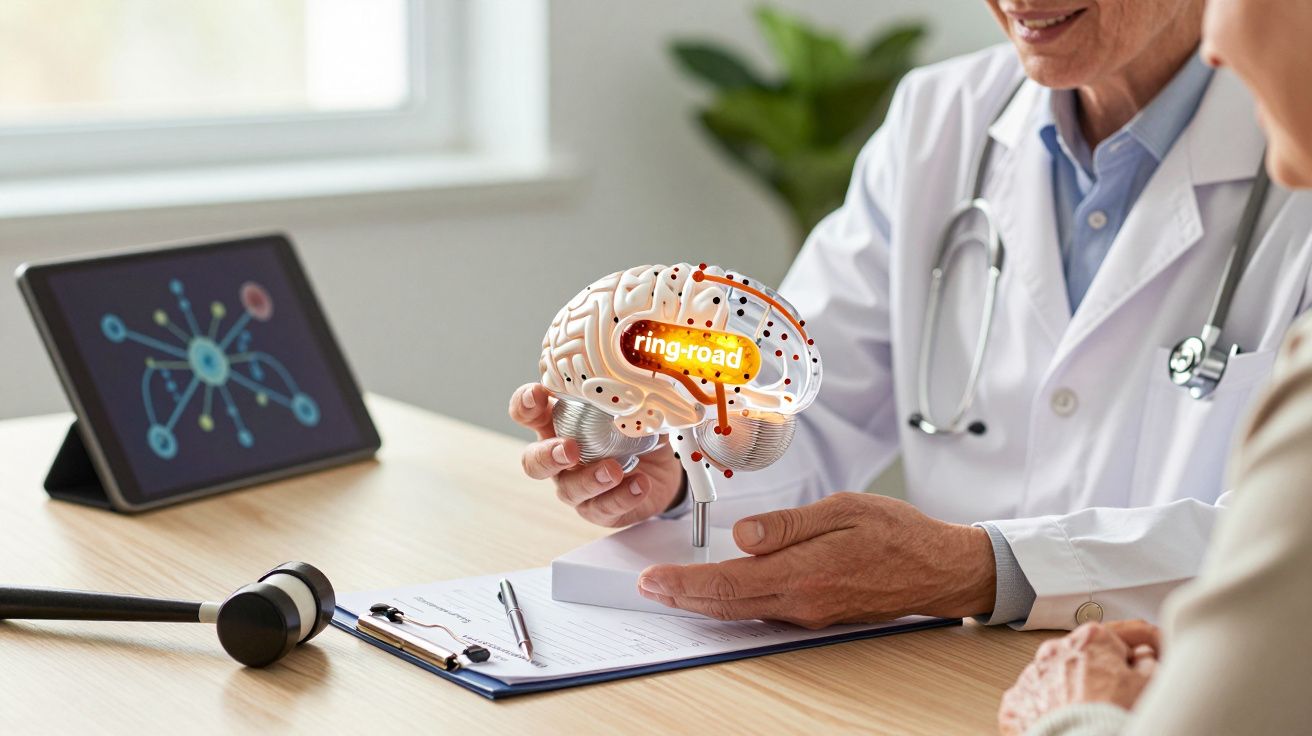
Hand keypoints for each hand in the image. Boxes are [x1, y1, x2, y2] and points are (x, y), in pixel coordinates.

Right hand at [509, 383, 683, 526]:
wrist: (661, 471)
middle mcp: (559, 456)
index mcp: (559, 422)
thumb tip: (640, 377)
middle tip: (569, 449)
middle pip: (533, 461)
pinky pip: (603, 508)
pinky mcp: (599, 510)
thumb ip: (627, 393)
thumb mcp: (632, 407)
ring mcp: (576, 485)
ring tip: (615, 470)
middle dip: (547, 455)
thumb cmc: (634, 431)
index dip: (525, 403)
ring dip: (590, 479)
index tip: (538, 394)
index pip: (528, 412)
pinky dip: (621, 497)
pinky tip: (639, 484)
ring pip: (569, 489)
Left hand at [635, 492, 996, 626]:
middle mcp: (802, 602)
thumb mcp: (842, 509)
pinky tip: (718, 591)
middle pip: (726, 605)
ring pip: (742, 612)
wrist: (939, 570)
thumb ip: (787, 525)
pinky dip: (732, 602)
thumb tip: (743, 534)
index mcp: (804, 573)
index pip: (728, 583)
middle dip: (681, 597)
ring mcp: (808, 613)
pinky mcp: (816, 614)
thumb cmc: (898, 533)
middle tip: (647, 588)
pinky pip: (763, 612)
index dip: (683, 584)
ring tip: (671, 589)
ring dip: (702, 601)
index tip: (652, 580)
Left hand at [998, 621, 1160, 735]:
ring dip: (1065, 694)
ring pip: (1051, 680)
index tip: (1127, 676)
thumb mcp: (1150, 686)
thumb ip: (1147, 663)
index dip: (1122, 662)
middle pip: (1076, 659)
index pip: (1109, 641)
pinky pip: (1030, 702)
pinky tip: (1060, 725)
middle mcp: (1055, 651)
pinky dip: (1042, 713)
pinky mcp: (1015, 702)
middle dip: (1090, 675)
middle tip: (1106, 702)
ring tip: (1083, 717)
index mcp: (1089, 640)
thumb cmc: (1113, 717)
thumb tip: (1144, 657)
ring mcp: (1031, 676)